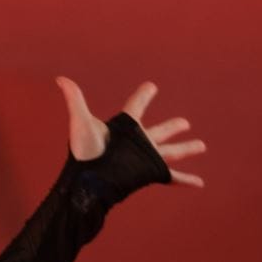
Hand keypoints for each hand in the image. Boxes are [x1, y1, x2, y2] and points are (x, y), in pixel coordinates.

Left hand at [56, 77, 206, 188]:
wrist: (89, 181)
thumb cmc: (85, 153)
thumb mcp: (81, 123)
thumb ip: (75, 99)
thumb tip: (60, 78)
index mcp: (125, 128)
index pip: (136, 106)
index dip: (144, 96)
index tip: (151, 87)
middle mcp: (138, 142)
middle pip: (159, 131)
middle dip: (172, 127)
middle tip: (185, 123)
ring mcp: (146, 158)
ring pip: (171, 151)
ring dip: (186, 148)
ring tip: (201, 145)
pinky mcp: (150, 173)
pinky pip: (173, 176)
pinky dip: (186, 180)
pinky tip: (199, 183)